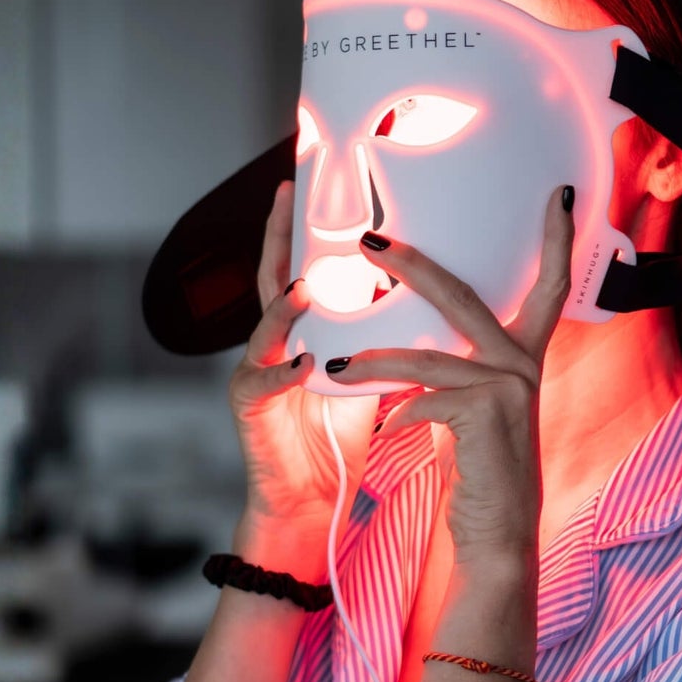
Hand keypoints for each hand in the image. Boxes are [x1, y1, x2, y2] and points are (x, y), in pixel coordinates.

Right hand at [228, 179, 379, 543]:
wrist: (312, 501)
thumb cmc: (339, 436)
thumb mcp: (368, 372)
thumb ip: (384, 333)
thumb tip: (430, 293)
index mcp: (303, 330)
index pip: (304, 265)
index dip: (307, 226)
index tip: (311, 180)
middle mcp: (272, 342)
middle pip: (271, 278)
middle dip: (277, 236)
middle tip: (287, 194)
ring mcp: (255, 372)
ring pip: (264, 327)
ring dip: (284, 306)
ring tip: (305, 284)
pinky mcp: (250, 409)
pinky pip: (266, 384)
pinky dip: (285, 371)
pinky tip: (304, 361)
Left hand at [323, 185, 575, 576]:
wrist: (498, 539)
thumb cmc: (482, 473)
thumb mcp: (476, 409)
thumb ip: (459, 369)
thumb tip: (413, 342)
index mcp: (527, 358)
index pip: (550, 288)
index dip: (557, 242)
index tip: (558, 197)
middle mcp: (525, 366)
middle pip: (464, 297)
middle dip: (413, 265)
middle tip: (371, 241)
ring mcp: (510, 389)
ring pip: (426, 356)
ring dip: (375, 360)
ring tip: (337, 363)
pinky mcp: (487, 416)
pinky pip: (423, 400)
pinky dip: (397, 413)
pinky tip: (387, 429)